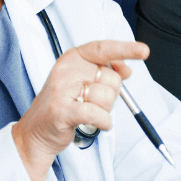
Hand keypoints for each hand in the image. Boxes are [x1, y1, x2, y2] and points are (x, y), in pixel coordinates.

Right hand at [11, 39, 145, 180]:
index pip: (103, 49)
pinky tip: (97, 123)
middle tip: (92, 102)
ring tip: (87, 112)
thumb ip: (103, 71)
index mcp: (73, 58)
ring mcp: (62, 90)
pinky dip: (104, 122)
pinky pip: (99, 114)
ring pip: (107, 98)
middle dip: (111, 94)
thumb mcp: (81, 80)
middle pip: (112, 78)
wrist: (36, 131)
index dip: (126, 49)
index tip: (144, 50)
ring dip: (105, 110)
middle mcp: (66, 69)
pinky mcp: (63, 111)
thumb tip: (127, 69)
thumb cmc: (63, 105)